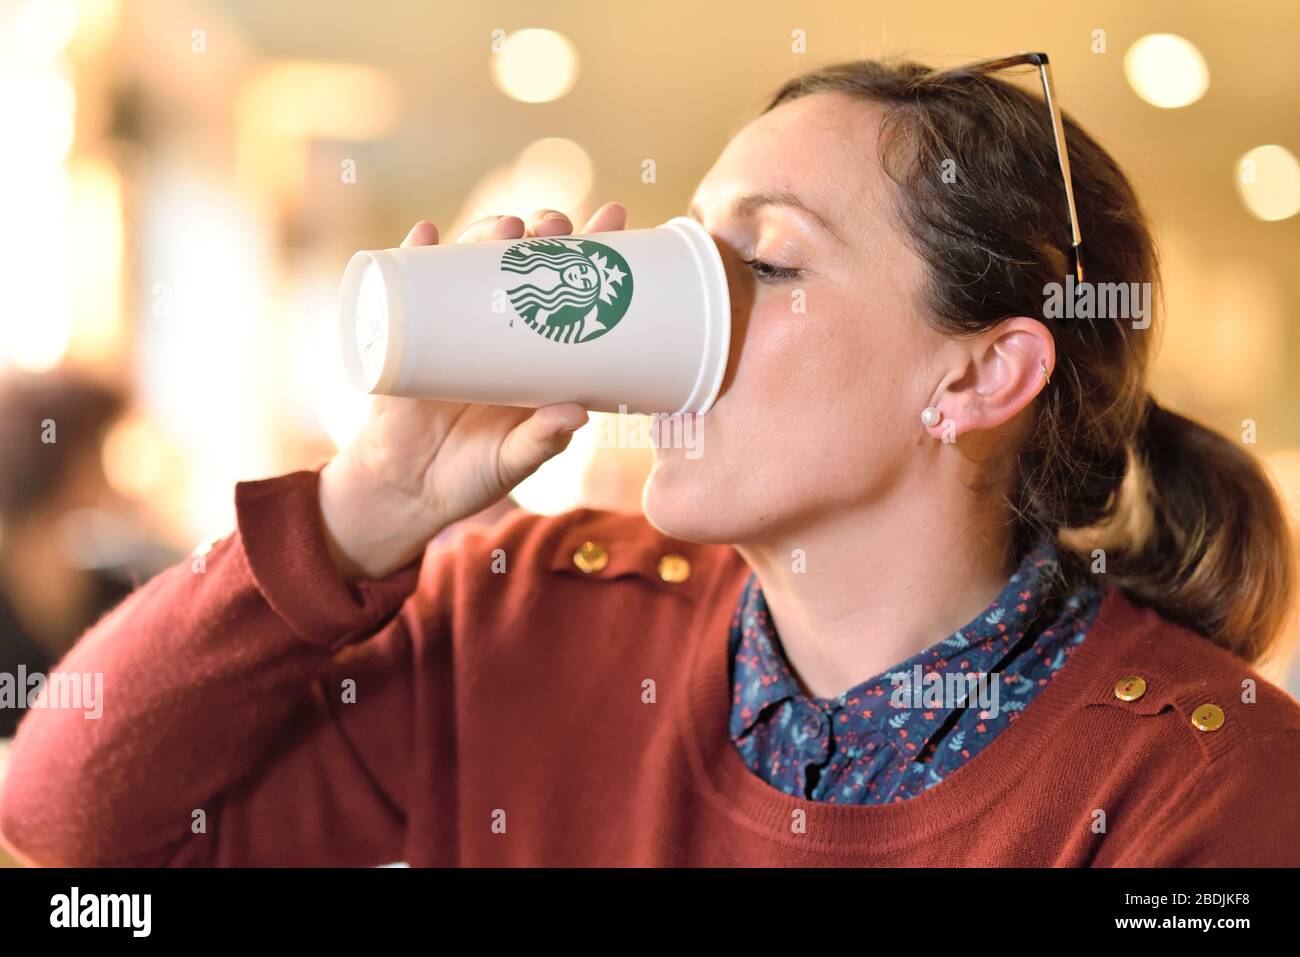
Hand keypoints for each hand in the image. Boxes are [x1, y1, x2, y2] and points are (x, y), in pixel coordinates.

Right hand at [320, 202, 628, 579]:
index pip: (569, 287)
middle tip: (556, 226)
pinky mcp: (405, 335)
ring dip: (487, 235)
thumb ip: (541, 441)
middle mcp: (497, 327)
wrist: (407, 491)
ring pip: (469, 263)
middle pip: (524, 261)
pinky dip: (412, 256)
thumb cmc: (472, 473)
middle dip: (544, 232)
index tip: (615, 216)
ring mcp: (450, 325)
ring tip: (506, 229)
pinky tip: (425, 235)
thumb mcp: (513, 461)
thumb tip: (574, 415)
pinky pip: (405, 286)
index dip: (592, 250)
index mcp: (535, 350)